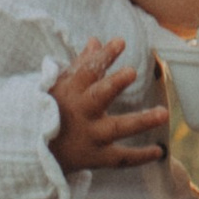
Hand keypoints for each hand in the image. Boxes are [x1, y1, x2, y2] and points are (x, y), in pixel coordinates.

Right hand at [48, 37, 170, 174]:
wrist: (35, 150)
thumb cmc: (54, 111)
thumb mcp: (61, 86)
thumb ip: (81, 65)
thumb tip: (96, 41)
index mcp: (72, 92)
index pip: (87, 70)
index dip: (103, 56)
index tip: (120, 42)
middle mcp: (81, 113)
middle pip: (98, 98)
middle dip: (114, 85)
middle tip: (131, 72)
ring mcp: (90, 136)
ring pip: (116, 128)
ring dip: (140, 121)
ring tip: (163, 113)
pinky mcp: (96, 157)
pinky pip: (121, 158)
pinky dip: (140, 156)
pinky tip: (160, 150)